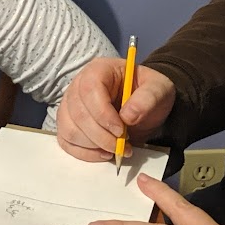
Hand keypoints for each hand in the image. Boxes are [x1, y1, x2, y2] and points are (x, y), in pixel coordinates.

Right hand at [55, 58, 173, 161]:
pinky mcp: (68, 123)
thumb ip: (148, 98)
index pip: (89, 90)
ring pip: (69, 130)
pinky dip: (83, 153)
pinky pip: (66, 141)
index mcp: (99, 70)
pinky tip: (103, 154)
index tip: (121, 131)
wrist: (144, 103)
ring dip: (93, 146)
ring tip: (116, 149)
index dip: (103, 114)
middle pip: (78, 114)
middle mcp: (78, 85)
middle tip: (123, 145)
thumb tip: (128, 116)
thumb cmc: (148, 92)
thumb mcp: (158, 89)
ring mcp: (70, 105)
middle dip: (101, 136)